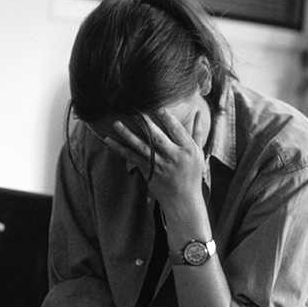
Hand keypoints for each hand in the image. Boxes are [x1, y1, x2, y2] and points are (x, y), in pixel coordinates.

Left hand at [104, 108, 209, 229]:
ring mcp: (159, 165)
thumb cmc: (192, 174)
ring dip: (128, 135)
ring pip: (141, 147)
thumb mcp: (198, 153)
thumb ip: (197, 132)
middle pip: (157, 137)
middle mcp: (173, 156)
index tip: (157, 105)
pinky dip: (120, 149)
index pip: (176, 129)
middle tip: (134, 109)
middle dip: (145, 123)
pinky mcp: (147, 171)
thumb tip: (198, 112)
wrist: (183, 200)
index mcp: (187, 149)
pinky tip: (109, 140)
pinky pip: (131, 158)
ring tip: (117, 123)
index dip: (166, 117)